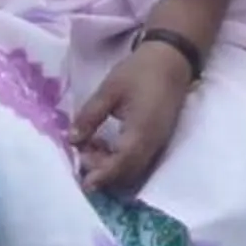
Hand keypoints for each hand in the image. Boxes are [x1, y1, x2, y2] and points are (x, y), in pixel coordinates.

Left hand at [72, 39, 193, 195]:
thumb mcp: (109, 91)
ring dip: (109, 164)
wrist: (172, 61)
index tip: (84, 185)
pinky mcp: (158, 139)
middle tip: (80, 152)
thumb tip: (72, 140)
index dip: (102, 176)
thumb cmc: (139, 72)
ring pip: (132, 167)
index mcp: (141, 132)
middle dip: (102, 170)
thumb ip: (90, 116)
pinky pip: (138, 159)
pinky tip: (103, 142)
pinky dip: (119, 158)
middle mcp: (153, 143)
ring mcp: (158, 143)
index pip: (120, 164)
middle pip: (126, 172)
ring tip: (88, 144)